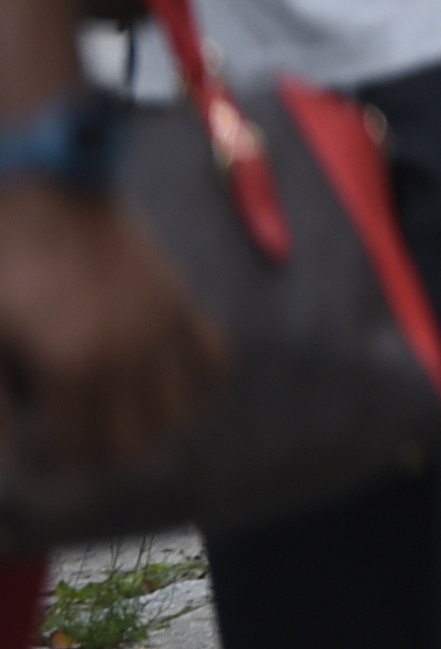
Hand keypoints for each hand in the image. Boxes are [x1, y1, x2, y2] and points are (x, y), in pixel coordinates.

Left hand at [0, 184, 228, 472]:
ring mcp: (160, 329)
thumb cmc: (3, 261)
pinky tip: (174, 387)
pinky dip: (202, 382)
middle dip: (103, 453)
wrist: (45, 188)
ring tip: (121, 423)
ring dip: (151, 428)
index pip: (79, 447)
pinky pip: (212, 358)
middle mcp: (127, 355)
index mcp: (73, 366)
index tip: (44, 454)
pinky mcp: (178, 302)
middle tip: (76, 442)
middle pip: (132, 441)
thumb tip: (11, 455)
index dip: (60, 460)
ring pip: (175, 412)